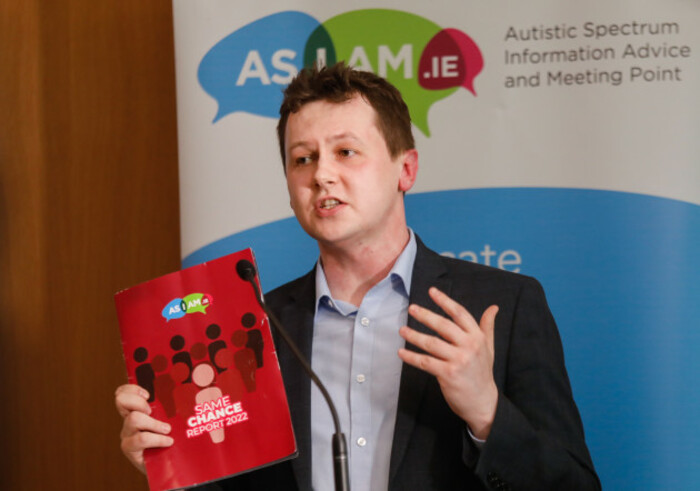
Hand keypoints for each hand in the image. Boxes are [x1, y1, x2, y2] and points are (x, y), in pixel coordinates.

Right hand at [115, 384, 173, 473]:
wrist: (165, 466)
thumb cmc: (171, 439)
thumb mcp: (172, 419)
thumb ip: (175, 407)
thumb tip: (197, 391)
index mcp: (136, 410)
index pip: (122, 393)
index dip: (131, 389)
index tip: (148, 393)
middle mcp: (128, 420)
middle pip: (121, 401)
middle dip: (138, 401)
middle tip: (152, 410)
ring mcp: (127, 434)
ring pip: (133, 419)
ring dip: (153, 422)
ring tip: (166, 429)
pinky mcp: (130, 449)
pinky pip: (141, 439)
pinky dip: (157, 439)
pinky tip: (168, 441)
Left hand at [398, 287, 498, 439]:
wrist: (483, 402)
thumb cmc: (482, 372)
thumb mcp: (488, 348)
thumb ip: (487, 327)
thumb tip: (493, 308)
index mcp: (478, 337)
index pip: (460, 313)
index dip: (445, 301)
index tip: (432, 291)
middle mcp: (469, 346)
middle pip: (443, 325)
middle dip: (426, 315)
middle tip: (412, 307)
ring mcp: (459, 360)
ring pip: (431, 343)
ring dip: (414, 335)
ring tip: (402, 330)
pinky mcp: (448, 374)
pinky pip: (425, 362)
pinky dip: (411, 357)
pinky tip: (401, 352)